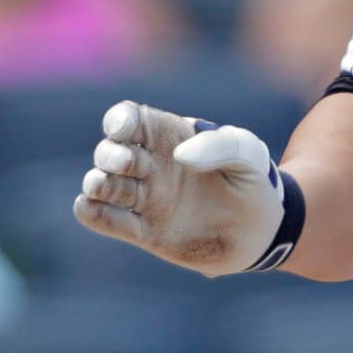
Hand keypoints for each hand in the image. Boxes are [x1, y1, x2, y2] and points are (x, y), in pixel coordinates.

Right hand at [74, 100, 298, 274]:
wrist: (262, 232)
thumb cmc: (253, 182)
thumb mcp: (248, 154)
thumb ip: (220, 145)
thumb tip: (180, 156)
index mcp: (168, 137)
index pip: (129, 119)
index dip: (119, 120)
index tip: (122, 129)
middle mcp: (149, 166)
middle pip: (109, 152)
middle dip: (109, 155)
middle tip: (128, 164)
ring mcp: (144, 199)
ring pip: (102, 185)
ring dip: (96, 183)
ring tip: (104, 187)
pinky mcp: (144, 232)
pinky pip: (107, 220)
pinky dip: (91, 213)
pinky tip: (90, 209)